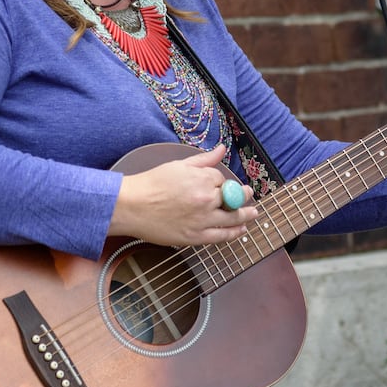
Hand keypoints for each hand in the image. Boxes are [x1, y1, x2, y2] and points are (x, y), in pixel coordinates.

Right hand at [109, 144, 256, 246]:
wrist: (131, 206)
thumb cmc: (151, 184)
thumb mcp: (178, 165)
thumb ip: (204, 159)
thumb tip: (222, 149)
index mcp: (202, 179)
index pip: (222, 179)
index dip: (220, 181)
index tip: (216, 183)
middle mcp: (206, 199)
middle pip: (233, 198)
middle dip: (242, 195)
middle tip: (248, 195)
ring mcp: (202, 220)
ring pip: (233, 218)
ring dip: (246, 215)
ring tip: (254, 213)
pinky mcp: (195, 237)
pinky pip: (222, 236)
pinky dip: (234, 233)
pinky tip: (241, 229)